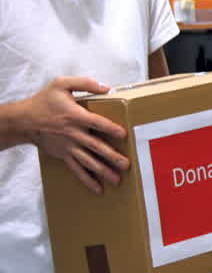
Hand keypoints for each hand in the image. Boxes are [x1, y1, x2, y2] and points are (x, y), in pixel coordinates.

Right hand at [25, 77, 128, 193]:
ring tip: (117, 179)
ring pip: (88, 161)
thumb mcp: (61, 84)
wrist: (24, 120)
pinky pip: (77, 169)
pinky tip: (98, 188)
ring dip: (102, 171)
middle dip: (111, 156)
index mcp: (75, 116)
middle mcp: (73, 133)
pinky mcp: (64, 154)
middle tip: (126, 164)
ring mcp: (69, 146)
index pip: (96, 122)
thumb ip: (85, 84)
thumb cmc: (44, 100)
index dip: (109, 128)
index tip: (123, 134)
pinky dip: (87, 179)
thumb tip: (107, 88)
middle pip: (95, 146)